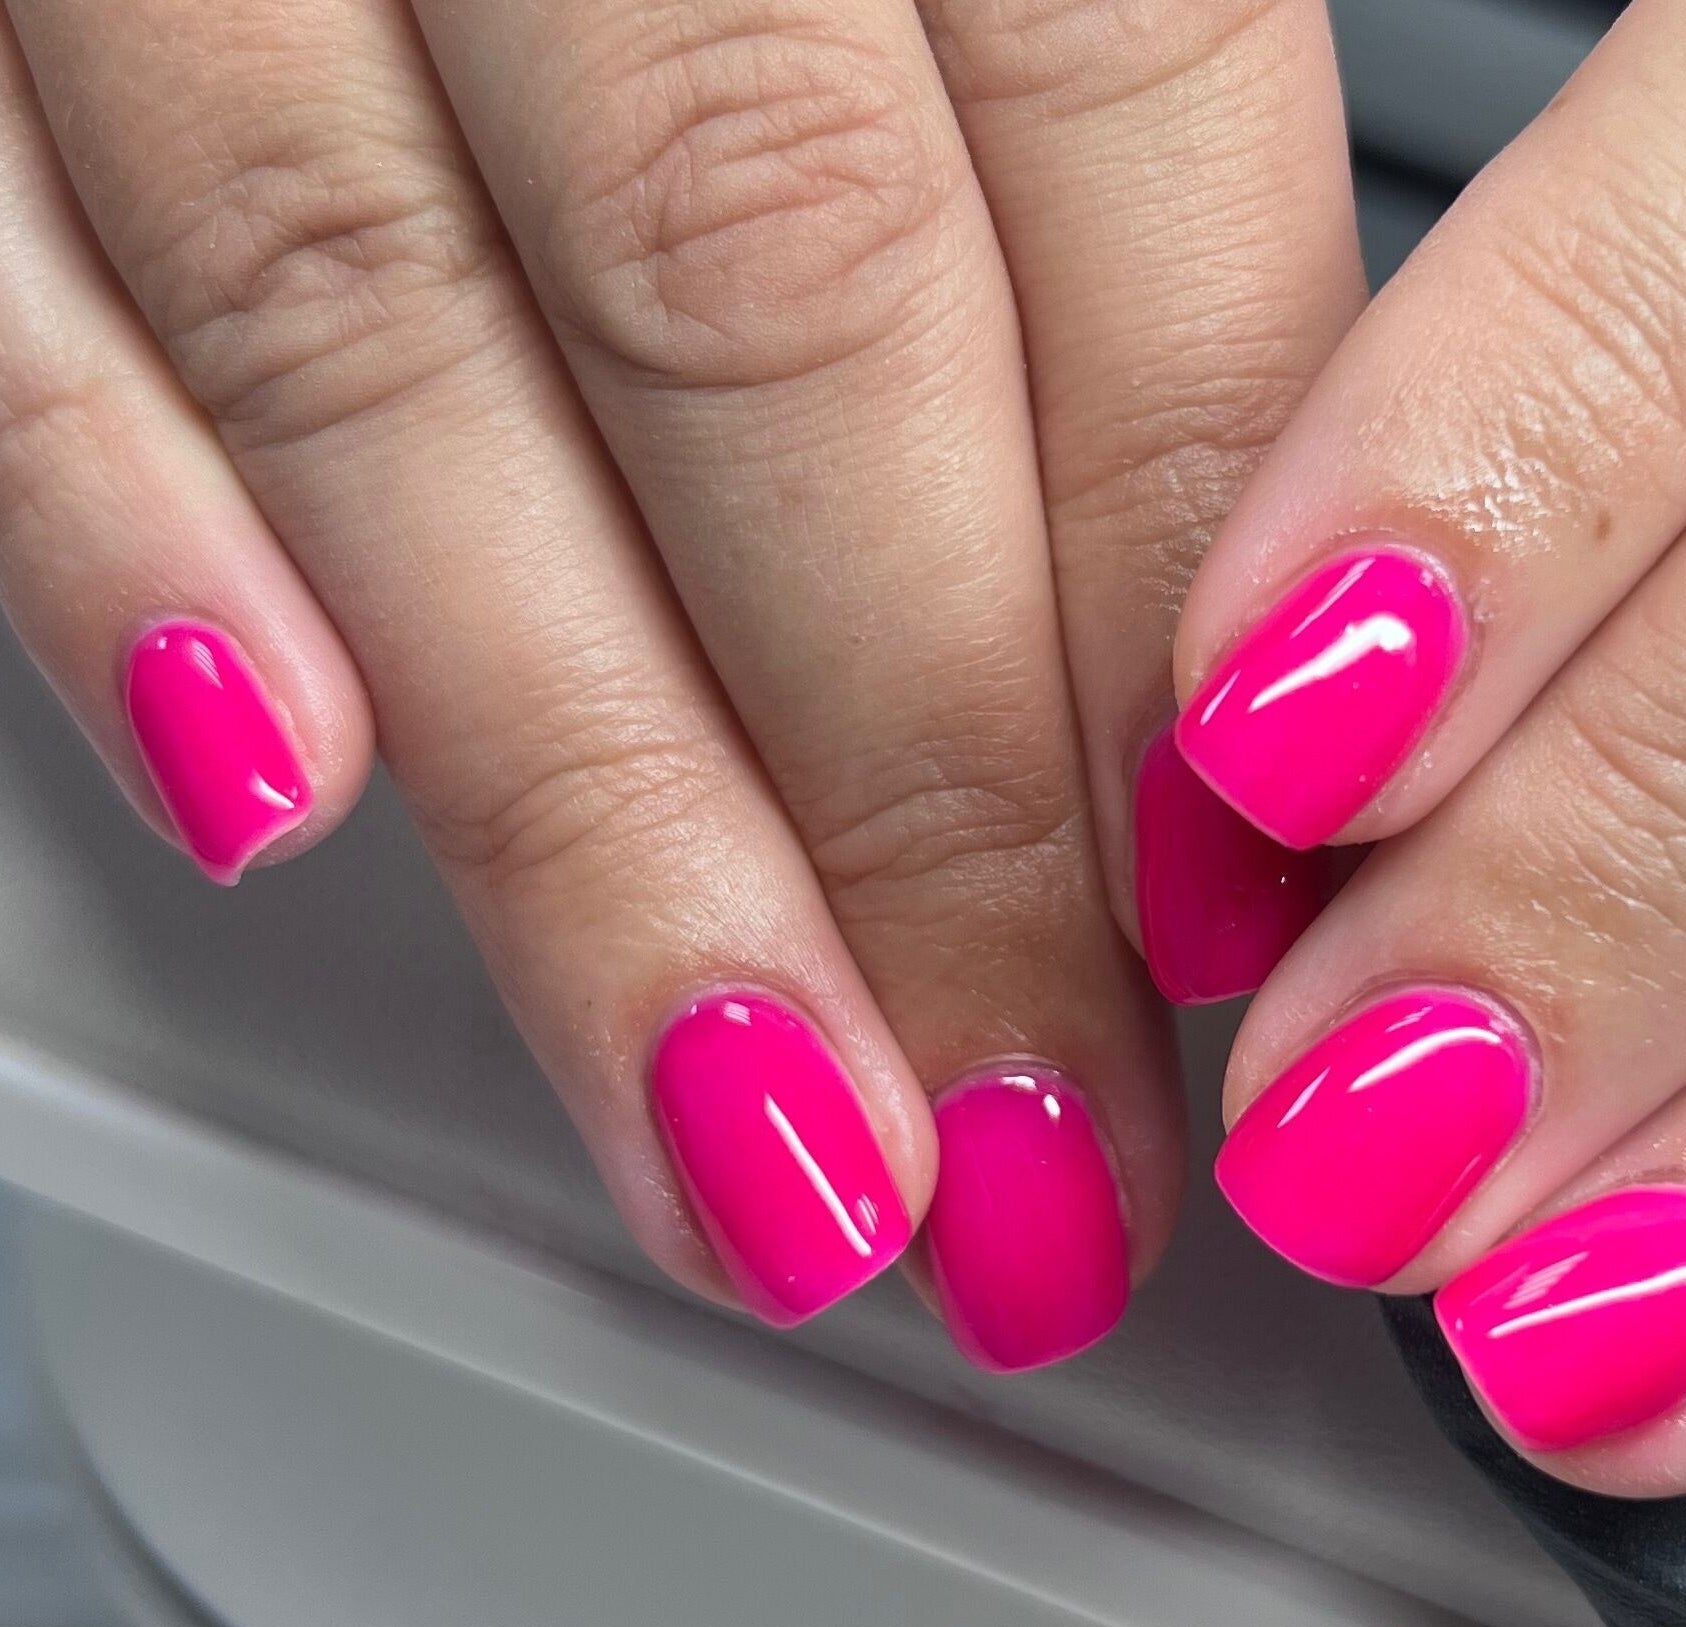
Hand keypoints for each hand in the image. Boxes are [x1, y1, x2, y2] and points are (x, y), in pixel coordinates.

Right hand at [0, 0, 1359, 1366]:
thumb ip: (1106, 64)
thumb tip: (1266, 541)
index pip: (1114, 156)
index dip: (1187, 567)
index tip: (1253, 909)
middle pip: (782, 304)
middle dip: (931, 795)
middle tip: (1049, 1154)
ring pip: (389, 339)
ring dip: (591, 808)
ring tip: (762, 1142)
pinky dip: (110, 526)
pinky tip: (283, 803)